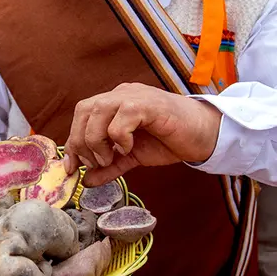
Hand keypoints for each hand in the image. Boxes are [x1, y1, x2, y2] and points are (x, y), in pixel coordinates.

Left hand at [64, 83, 221, 186]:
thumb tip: (86, 181)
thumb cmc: (169, 141)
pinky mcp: (148, 104)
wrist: (204, 135)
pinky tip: (130, 147)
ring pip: (97, 111)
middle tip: (96, 163)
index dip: (73, 141)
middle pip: (84, 110)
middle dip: (82, 142)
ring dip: (97, 141)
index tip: (73, 168)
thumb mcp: (131, 156)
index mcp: (114, 102)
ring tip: (112, 157)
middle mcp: (120, 94)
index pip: (81, 115)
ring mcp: (133, 95)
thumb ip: (109, 165)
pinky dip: (119, 137)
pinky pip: (121, 117)